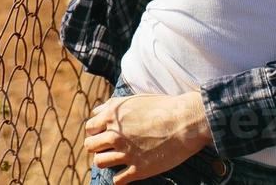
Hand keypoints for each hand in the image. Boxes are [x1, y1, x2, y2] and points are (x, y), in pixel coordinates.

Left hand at [83, 91, 209, 183]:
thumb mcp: (132, 100)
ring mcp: (126, 153)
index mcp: (112, 116)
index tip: (104, 134)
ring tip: (117, 158)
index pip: (89, 128)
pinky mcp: (139, 170)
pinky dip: (120, 177)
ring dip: (106, 160)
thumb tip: (98, 112)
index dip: (96, 131)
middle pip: (90, 146)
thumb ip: (112, 106)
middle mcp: (115, 135)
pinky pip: (117, 180)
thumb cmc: (162, 107)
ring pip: (99, 162)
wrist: (185, 122)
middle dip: (98, 146)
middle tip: (109, 147)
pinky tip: (127, 172)